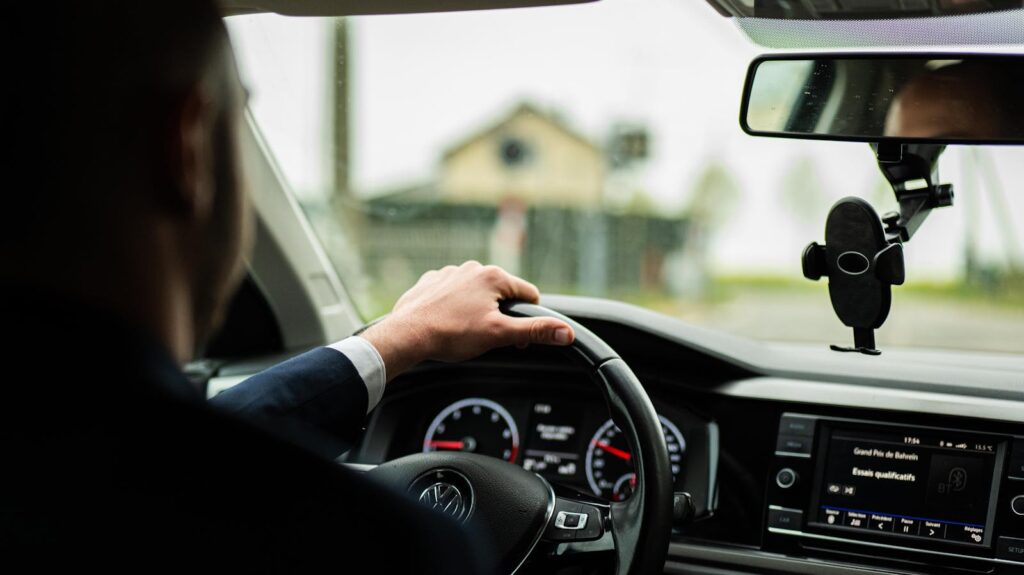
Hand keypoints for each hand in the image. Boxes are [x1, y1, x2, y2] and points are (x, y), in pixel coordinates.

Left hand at [360, 261, 574, 380]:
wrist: (406, 335)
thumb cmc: (450, 334)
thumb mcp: (499, 335)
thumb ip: (535, 332)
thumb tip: (565, 332)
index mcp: (493, 276)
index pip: (529, 295)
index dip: (528, 320)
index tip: (516, 339)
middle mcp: (472, 268)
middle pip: (502, 294)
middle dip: (500, 316)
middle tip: (487, 338)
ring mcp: (449, 273)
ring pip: (476, 293)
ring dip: (477, 311)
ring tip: (463, 332)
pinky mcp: (431, 282)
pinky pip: (452, 294)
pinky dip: (454, 307)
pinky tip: (447, 323)